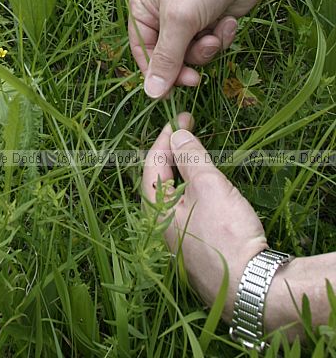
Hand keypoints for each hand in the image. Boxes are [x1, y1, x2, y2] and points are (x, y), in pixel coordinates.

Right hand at [128, 0, 273, 97]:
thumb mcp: (180, 20)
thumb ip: (166, 58)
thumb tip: (150, 93)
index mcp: (143, 5)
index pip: (141, 48)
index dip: (155, 72)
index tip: (170, 93)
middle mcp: (162, 11)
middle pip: (168, 55)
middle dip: (187, 60)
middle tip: (198, 78)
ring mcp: (188, 16)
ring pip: (192, 52)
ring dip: (207, 48)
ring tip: (216, 32)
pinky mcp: (210, 19)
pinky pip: (211, 42)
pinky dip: (220, 36)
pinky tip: (228, 21)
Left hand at [141, 115, 267, 320]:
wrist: (252, 287)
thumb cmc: (226, 234)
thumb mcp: (209, 185)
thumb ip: (191, 156)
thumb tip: (177, 134)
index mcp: (155, 210)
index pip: (153, 163)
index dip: (166, 137)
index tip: (182, 118)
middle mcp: (161, 227)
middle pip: (162, 179)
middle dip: (174, 152)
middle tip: (190, 130)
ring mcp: (178, 241)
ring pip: (176, 196)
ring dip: (186, 172)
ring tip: (199, 153)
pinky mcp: (197, 251)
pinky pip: (190, 212)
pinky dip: (196, 193)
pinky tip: (210, 189)